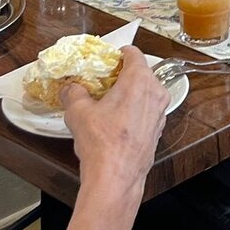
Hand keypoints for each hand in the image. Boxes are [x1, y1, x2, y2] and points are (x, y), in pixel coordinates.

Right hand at [61, 46, 169, 189]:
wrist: (116, 177)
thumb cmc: (103, 144)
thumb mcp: (78, 111)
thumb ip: (73, 92)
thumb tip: (70, 88)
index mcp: (139, 80)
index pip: (134, 53)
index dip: (119, 53)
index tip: (108, 58)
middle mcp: (155, 93)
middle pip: (141, 72)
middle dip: (122, 75)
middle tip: (103, 82)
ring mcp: (159, 112)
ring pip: (145, 92)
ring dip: (129, 93)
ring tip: (107, 103)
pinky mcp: (157, 129)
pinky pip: (146, 110)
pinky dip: (134, 110)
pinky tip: (116, 120)